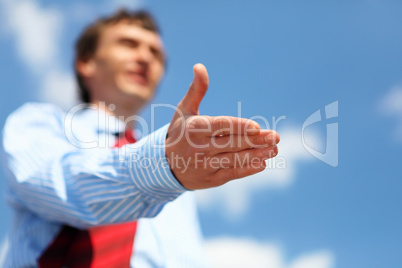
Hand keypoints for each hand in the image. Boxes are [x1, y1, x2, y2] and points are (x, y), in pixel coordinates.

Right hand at [166, 64, 279, 189]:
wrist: (165, 166)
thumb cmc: (180, 133)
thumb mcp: (184, 110)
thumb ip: (197, 90)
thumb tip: (200, 66)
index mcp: (194, 128)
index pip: (220, 126)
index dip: (239, 127)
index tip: (257, 127)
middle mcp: (199, 148)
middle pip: (231, 143)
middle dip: (255, 140)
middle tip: (275, 136)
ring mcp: (205, 165)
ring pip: (234, 159)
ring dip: (256, 155)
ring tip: (274, 149)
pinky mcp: (211, 179)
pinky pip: (232, 173)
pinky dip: (247, 169)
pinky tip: (262, 163)